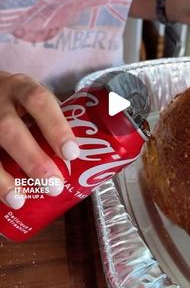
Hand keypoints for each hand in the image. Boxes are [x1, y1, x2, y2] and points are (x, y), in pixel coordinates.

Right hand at [0, 72, 79, 209]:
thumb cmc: (16, 100)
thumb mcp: (32, 99)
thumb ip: (51, 119)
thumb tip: (83, 151)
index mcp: (21, 88)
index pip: (39, 102)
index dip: (55, 127)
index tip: (71, 153)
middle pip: (9, 128)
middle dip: (33, 159)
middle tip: (53, 185)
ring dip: (3, 178)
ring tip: (19, 200)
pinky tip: (5, 197)